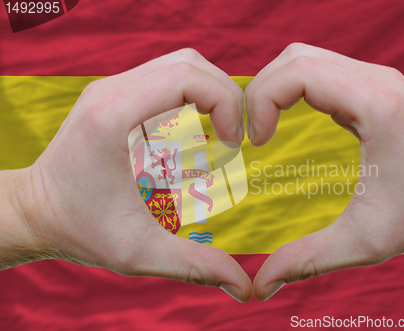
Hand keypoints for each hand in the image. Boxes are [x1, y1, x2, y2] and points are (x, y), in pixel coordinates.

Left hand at [3, 49, 251, 301]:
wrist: (34, 212)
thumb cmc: (79, 229)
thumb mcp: (139, 252)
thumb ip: (195, 266)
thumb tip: (243, 286)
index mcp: (114, 115)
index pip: (187, 77)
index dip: (226, 104)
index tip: (234, 144)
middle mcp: (110, 90)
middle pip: (189, 63)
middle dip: (225, 95)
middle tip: (235, 138)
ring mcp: (110, 87)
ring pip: (179, 63)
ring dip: (210, 93)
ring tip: (222, 132)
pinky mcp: (114, 94)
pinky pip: (165, 76)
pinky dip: (193, 94)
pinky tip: (197, 129)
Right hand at [245, 43, 403, 300]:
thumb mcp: (362, 243)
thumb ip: (306, 260)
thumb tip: (260, 286)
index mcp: (375, 106)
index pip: (299, 73)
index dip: (262, 101)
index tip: (255, 143)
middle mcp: (375, 79)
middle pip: (295, 58)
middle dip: (259, 91)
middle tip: (250, 134)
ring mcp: (374, 77)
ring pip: (303, 57)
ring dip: (273, 87)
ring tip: (262, 126)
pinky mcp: (370, 84)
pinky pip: (318, 68)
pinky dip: (291, 87)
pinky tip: (284, 119)